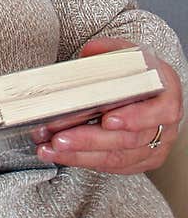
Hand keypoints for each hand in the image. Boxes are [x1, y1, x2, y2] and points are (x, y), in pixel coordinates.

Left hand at [36, 37, 182, 173]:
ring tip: (51, 148)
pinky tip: (62, 155)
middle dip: (89, 140)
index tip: (107, 120)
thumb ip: (110, 51)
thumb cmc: (140, 74)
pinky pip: (112, 166)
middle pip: (128, 139)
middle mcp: (163, 125)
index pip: (158, 111)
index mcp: (166, 95)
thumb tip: (90, 52)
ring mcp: (153, 146)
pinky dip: (84, 160)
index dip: (134, 117)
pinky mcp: (140, 160)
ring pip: (116, 157)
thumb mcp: (130, 55)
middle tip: (60, 138)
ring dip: (79, 154)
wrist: (152, 91)